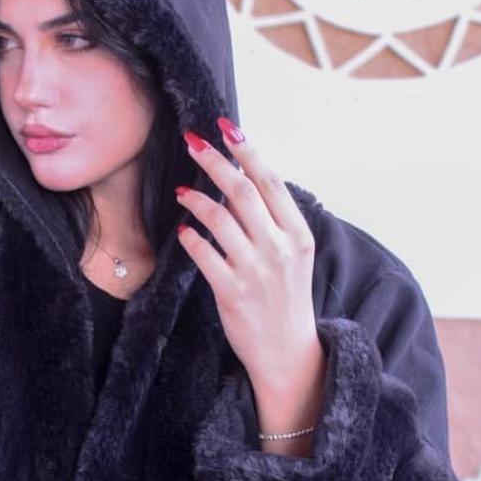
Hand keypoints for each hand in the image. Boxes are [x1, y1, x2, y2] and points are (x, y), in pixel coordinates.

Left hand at [176, 119, 319, 388]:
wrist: (288, 352)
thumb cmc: (287, 299)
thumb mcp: (293, 256)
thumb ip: (273, 222)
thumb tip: (241, 182)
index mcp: (298, 234)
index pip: (271, 181)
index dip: (247, 151)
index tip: (226, 127)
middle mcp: (280, 248)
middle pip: (242, 191)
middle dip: (214, 161)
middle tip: (192, 141)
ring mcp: (256, 270)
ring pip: (220, 218)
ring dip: (196, 199)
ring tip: (181, 191)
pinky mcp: (232, 292)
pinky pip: (204, 254)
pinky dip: (191, 237)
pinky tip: (183, 230)